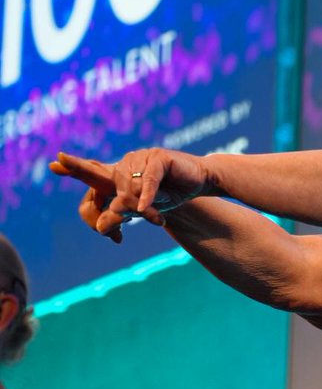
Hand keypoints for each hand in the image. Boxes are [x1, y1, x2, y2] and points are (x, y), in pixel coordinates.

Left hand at [50, 148, 215, 240]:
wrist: (199, 181)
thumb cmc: (170, 194)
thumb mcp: (142, 209)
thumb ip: (120, 215)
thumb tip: (100, 230)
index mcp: (119, 174)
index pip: (92, 172)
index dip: (74, 168)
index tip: (55, 164)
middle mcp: (126, 163)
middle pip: (105, 185)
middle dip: (108, 209)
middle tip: (105, 224)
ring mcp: (141, 158)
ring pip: (127, 189)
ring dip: (136, 209)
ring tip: (151, 218)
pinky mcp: (159, 159)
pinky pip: (147, 181)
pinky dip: (146, 197)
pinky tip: (145, 209)